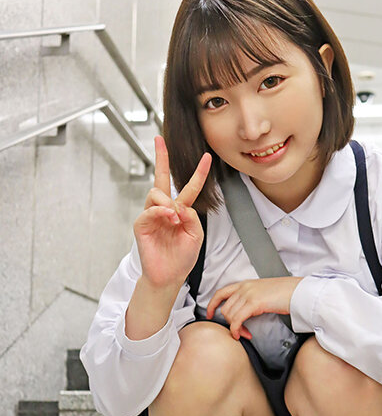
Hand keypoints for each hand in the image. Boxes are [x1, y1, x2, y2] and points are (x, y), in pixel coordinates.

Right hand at [133, 136, 211, 288]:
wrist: (169, 276)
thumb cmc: (181, 258)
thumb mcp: (195, 236)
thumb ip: (192, 217)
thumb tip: (178, 205)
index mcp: (180, 211)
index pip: (190, 187)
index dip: (199, 173)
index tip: (206, 157)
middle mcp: (165, 209)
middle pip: (162, 178)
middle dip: (160, 157)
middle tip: (159, 139)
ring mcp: (152, 215)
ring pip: (156, 192)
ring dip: (167, 202)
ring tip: (174, 218)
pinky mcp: (141, 224)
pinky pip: (149, 209)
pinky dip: (160, 211)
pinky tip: (168, 218)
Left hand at [206, 277, 303, 339]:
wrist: (298, 291)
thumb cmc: (286, 293)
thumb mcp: (265, 292)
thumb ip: (253, 298)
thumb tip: (247, 311)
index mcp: (246, 283)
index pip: (221, 292)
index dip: (212, 304)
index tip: (209, 314)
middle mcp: (244, 287)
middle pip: (225, 308)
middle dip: (229, 323)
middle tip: (239, 331)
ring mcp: (248, 294)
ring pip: (230, 315)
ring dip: (236, 328)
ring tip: (245, 333)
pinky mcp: (253, 303)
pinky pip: (236, 320)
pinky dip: (236, 330)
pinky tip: (242, 335)